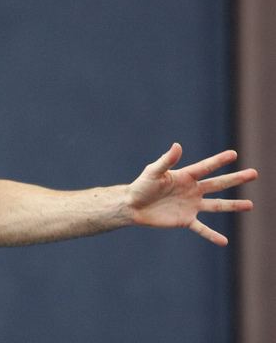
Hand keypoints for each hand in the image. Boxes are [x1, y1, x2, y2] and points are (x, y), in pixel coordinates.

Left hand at [128, 143, 256, 245]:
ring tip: (251, 205)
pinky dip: (212, 235)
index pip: (206, 167)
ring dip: (233, 205)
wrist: (133, 206)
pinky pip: (202, 229)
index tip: (234, 154)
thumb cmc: (141, 186)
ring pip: (217, 205)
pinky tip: (224, 241)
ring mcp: (191, 206)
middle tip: (254, 173)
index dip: (219, 161)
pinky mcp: (185, 220)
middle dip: (235, 179)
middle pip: (218, 184)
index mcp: (185, 177)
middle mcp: (192, 190)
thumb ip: (167, 160)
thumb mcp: (153, 172)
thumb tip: (177, 145)